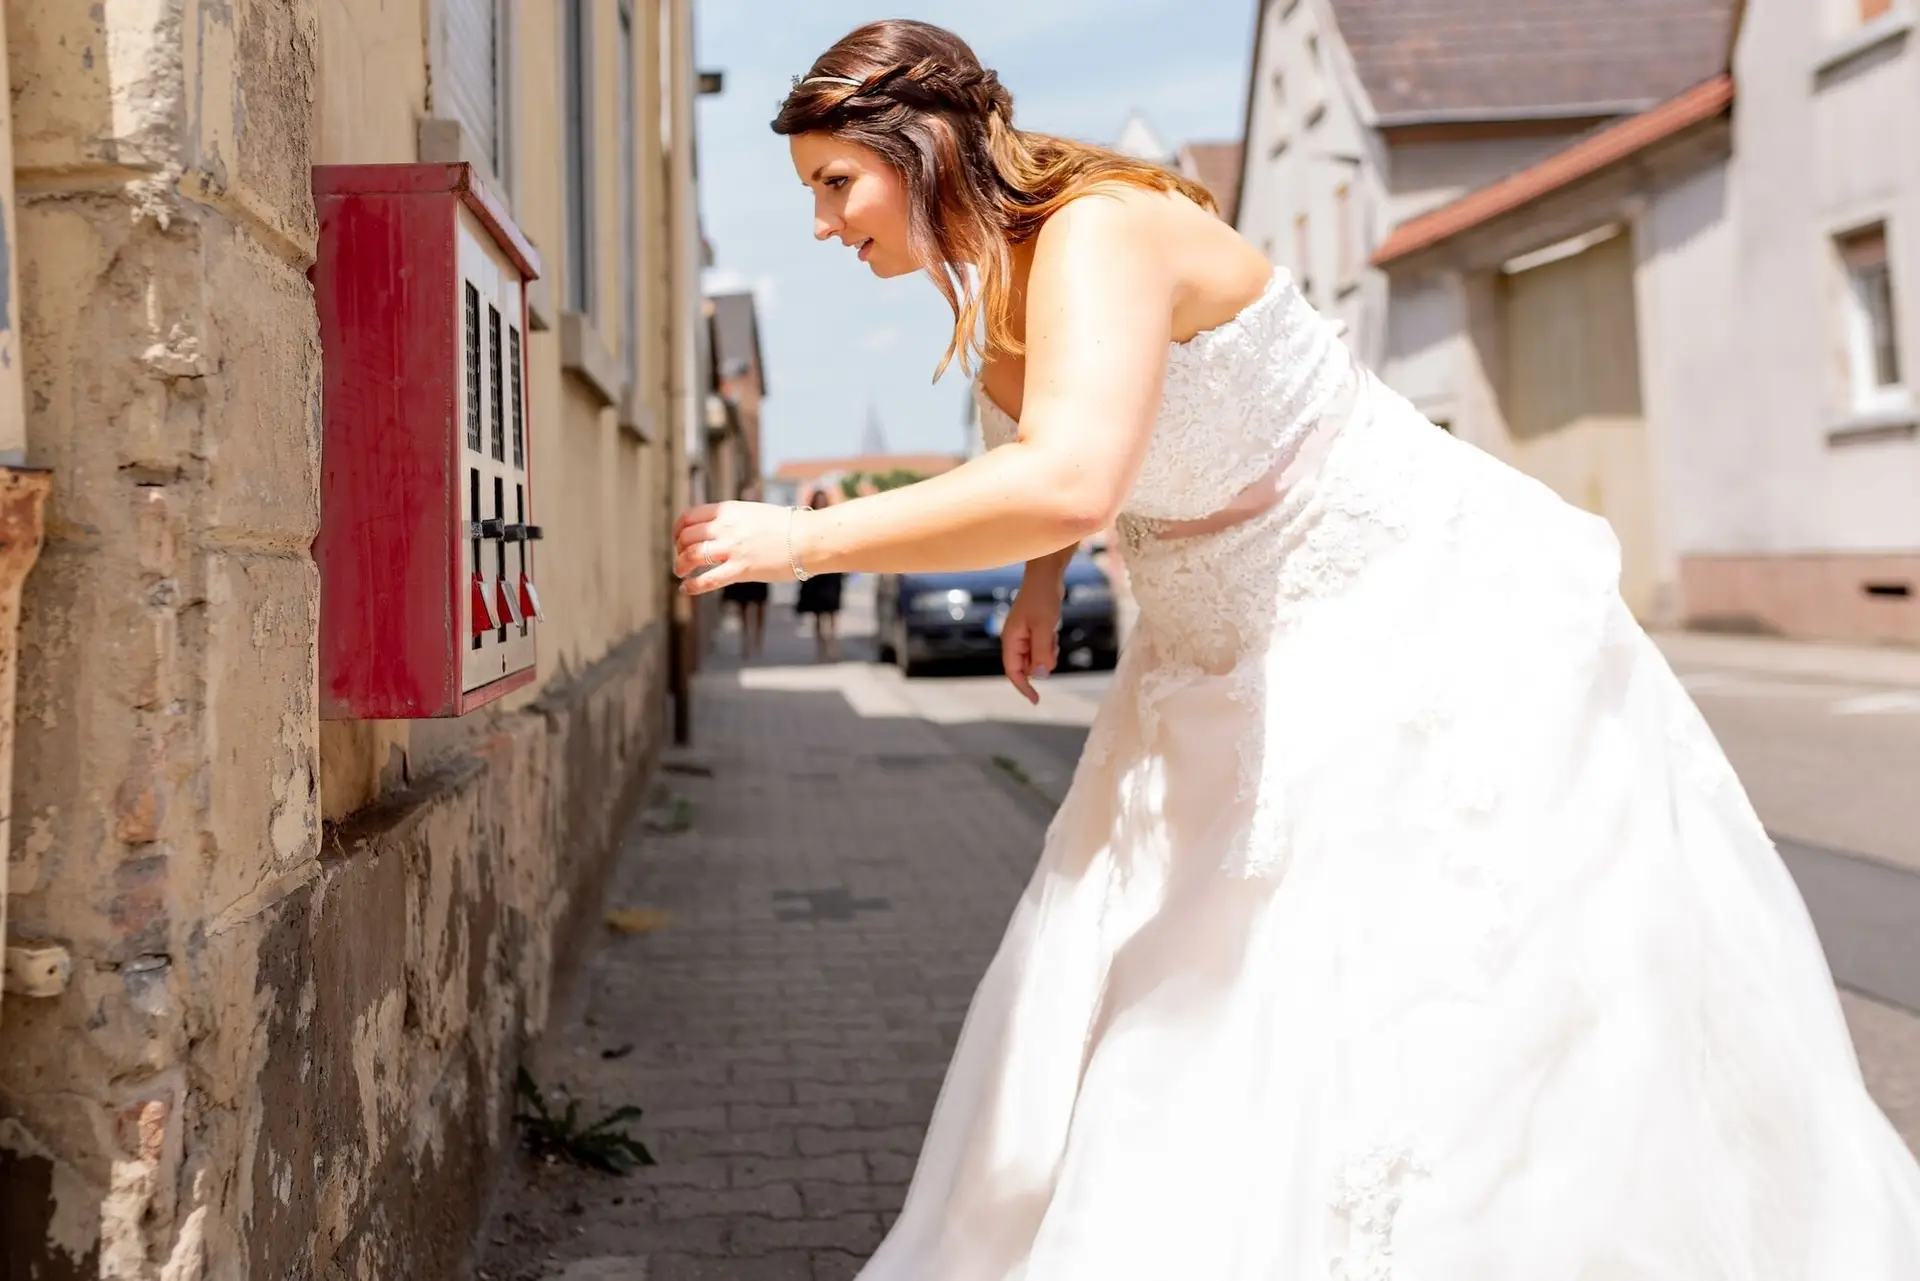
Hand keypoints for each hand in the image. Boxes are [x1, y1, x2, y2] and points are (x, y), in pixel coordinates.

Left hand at [673, 501, 795, 594]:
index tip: (678, 539)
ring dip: (680, 566)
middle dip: (678, 549)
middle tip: (681, 559)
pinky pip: (708, 579)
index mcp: (729, 510)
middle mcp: (726, 527)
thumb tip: (717, 530)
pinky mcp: (741, 569)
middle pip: (686, 537)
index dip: (678, 529)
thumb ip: (733, 519)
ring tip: (680, 573)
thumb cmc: (786, 526)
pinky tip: (686, 589)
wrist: (808, 538)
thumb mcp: (753, 513)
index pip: (690, 516)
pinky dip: (692, 586)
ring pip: (691, 556)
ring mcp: (733, 548)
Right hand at [1000, 577, 1061, 704]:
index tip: (1036, 701)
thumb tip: (1040, 676)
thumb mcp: (1044, 627)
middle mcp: (1015, 640)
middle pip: (1028, 666)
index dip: (1023, 687)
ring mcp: (1024, 636)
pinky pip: (1042, 648)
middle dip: (1041, 662)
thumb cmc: (1042, 597)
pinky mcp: (1034, 631)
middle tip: (1051, 643)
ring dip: (1048, 653)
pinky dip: (1050, 645)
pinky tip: (1053, 631)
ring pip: (1037, 658)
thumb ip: (1041, 652)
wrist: (1046, 576)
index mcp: (1011, 639)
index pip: (1013, 671)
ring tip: (1052, 634)